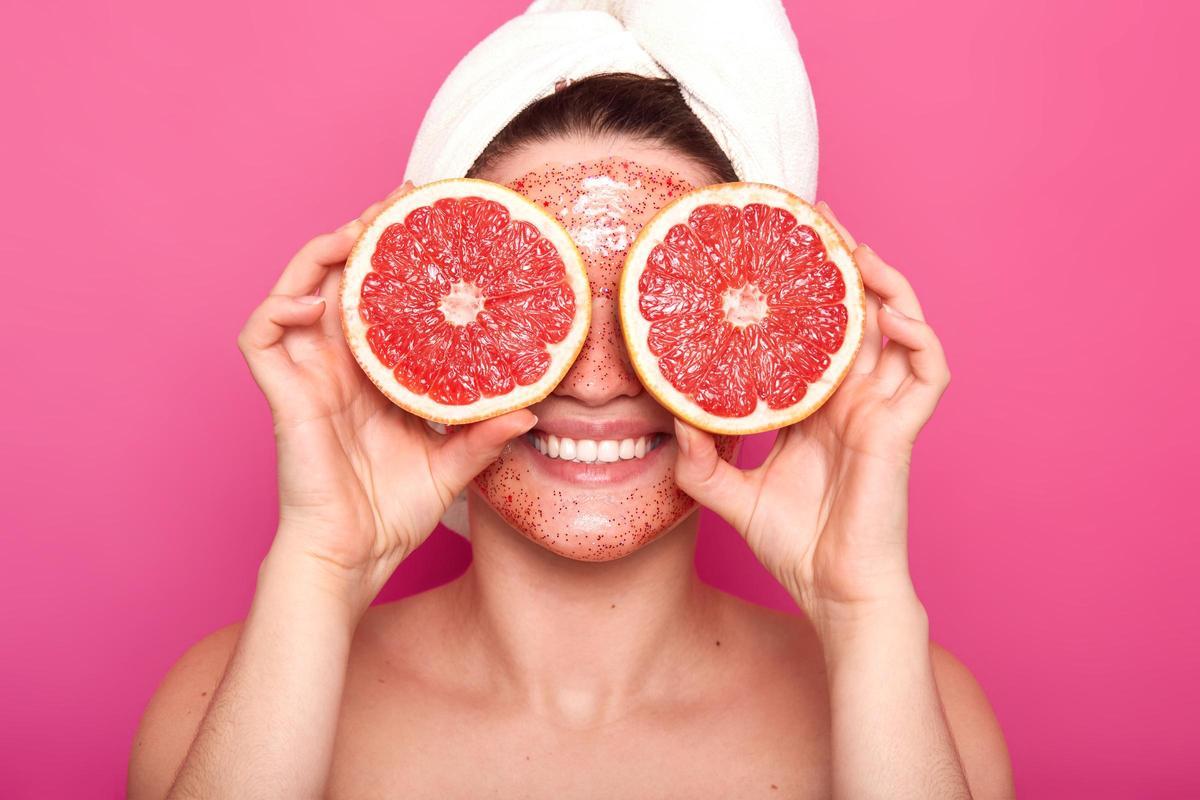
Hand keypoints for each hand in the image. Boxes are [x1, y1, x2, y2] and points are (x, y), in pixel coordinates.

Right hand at [238, 182, 535, 612]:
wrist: (353, 556)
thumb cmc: (392, 514)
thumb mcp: (451, 466)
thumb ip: (484, 437)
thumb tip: (532, 411)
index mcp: (373, 375)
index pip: (381, 299)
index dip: (397, 257)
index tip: (432, 219)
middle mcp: (337, 366)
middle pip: (341, 280)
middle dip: (364, 234)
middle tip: (401, 199)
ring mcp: (306, 377)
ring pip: (297, 291)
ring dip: (322, 253)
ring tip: (359, 228)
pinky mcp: (283, 395)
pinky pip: (261, 336)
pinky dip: (278, 306)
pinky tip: (313, 296)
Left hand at [673, 202, 950, 625]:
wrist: (834, 592)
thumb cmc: (795, 545)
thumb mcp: (731, 495)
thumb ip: (701, 459)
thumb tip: (667, 416)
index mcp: (817, 406)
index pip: (813, 330)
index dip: (802, 288)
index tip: (775, 245)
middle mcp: (851, 399)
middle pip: (855, 313)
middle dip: (842, 262)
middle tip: (817, 216)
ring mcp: (880, 410)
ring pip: (899, 327)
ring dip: (884, 282)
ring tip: (854, 246)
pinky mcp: (901, 430)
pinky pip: (928, 371)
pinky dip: (920, 335)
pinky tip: (893, 310)